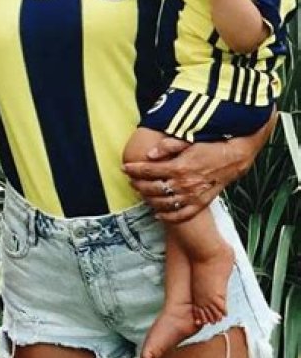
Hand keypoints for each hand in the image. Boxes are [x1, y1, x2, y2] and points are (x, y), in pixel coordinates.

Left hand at [123, 136, 247, 221]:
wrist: (233, 158)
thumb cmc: (208, 146)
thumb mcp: (188, 141)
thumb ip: (167, 146)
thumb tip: (149, 154)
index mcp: (179, 167)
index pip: (149, 170)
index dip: (134, 169)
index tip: (124, 167)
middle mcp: (184, 184)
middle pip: (153, 188)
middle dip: (138, 184)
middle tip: (130, 180)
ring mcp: (193, 196)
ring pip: (164, 203)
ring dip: (149, 199)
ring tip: (140, 193)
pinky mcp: (201, 204)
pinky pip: (181, 215)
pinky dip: (168, 216)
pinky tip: (157, 214)